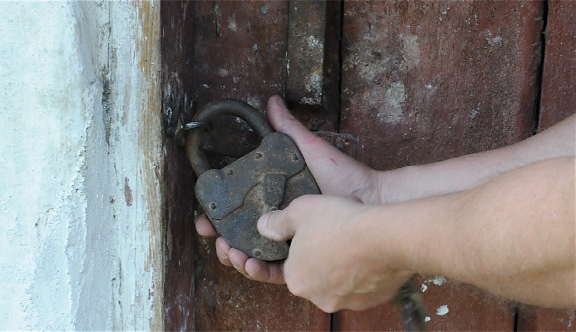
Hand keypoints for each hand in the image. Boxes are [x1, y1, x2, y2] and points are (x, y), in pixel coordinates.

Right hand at [196, 95, 381, 282]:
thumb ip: (288, 129)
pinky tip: (248, 264)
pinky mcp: (303, 259)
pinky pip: (274, 272)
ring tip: (230, 253)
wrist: (370, 197)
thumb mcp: (309, 148)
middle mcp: (279, 224)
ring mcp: (290, 243)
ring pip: (253, 258)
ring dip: (235, 258)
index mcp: (275, 201)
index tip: (205, 220)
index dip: (218, 219)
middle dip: (222, 243)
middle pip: (241, 239)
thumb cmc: (344, 175)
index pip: (239, 214)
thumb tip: (272, 102)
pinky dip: (257, 271)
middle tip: (217, 240)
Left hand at [257, 195, 411, 311]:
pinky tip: (362, 247)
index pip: (278, 269)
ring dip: (335, 261)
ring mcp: (347, 300)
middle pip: (309, 273)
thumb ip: (277, 221)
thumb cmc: (341, 222)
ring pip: (335, 278)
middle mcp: (319, 296)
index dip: (267, 260)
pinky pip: (360, 282)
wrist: (386, 236)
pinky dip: (358, 268)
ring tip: (342, 235)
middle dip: (310, 255)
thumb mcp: (299, 211)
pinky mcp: (372, 298)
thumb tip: (264, 226)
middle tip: (318, 232)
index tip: (255, 256)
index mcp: (296, 279)